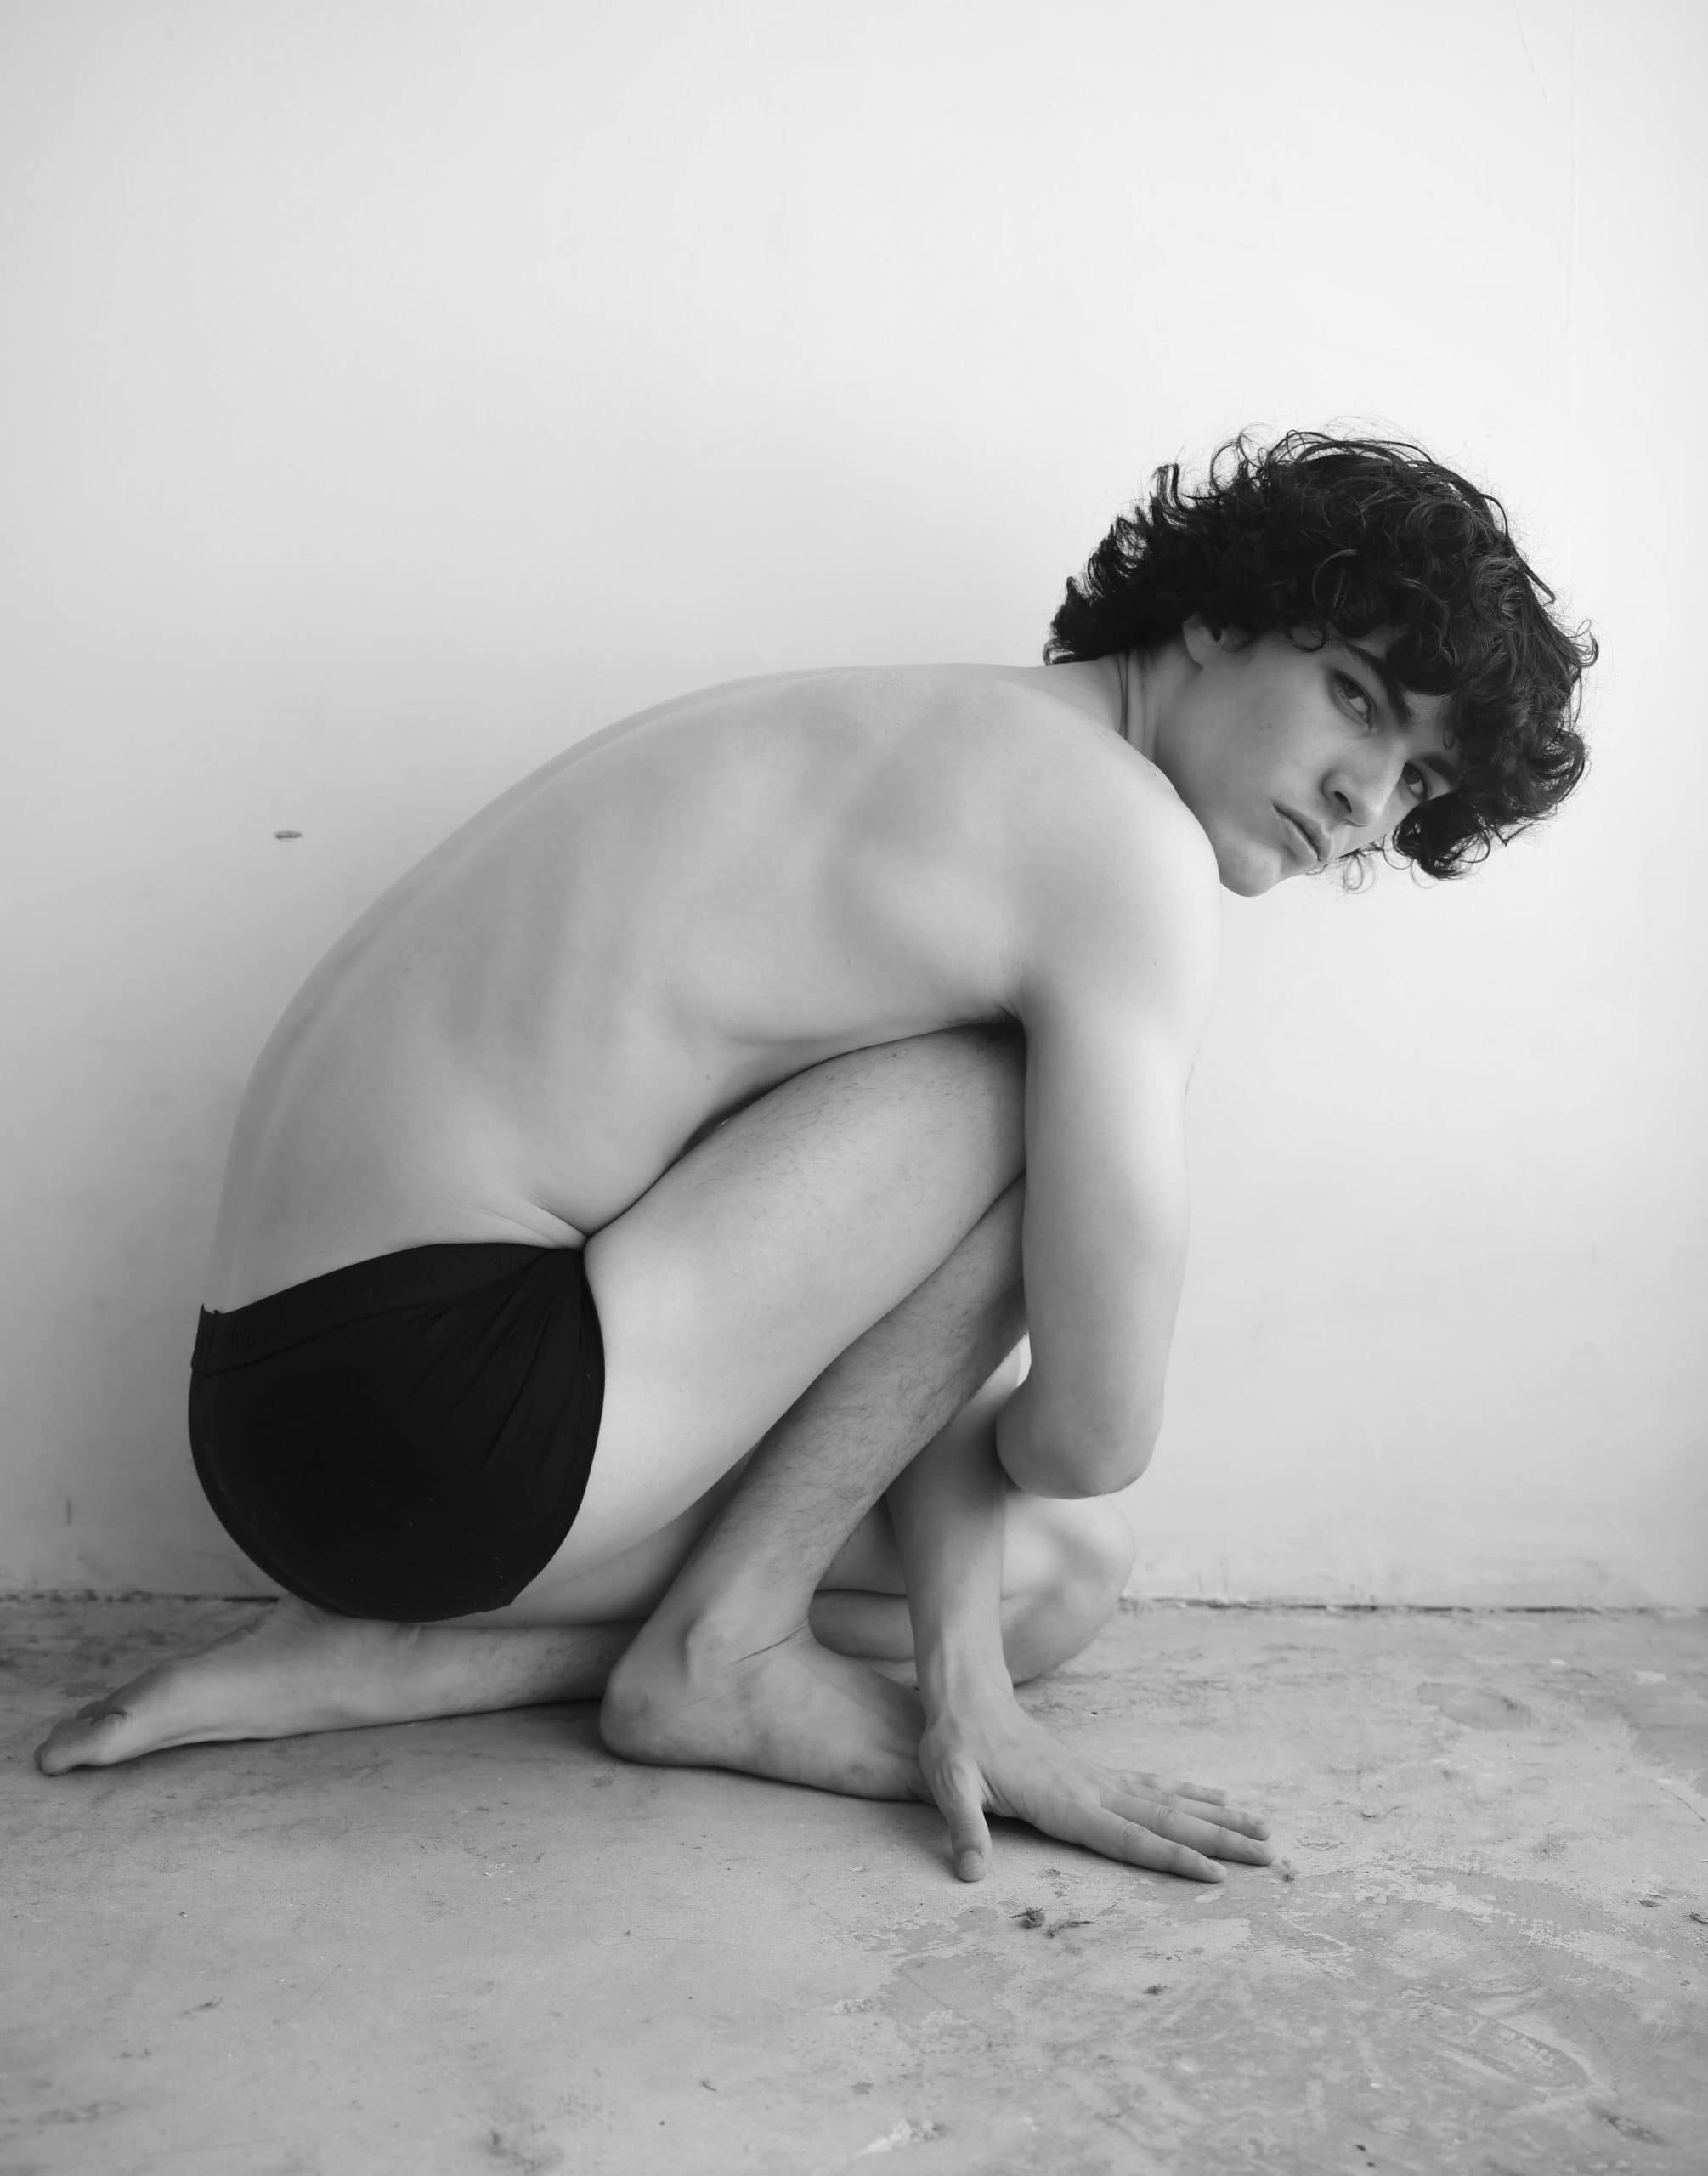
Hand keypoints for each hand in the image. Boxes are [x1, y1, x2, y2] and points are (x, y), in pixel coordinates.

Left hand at [918, 1692, 1273, 1883]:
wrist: (967, 1699)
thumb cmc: (956, 1747)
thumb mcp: (950, 1784)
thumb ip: (964, 1829)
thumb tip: (969, 1873)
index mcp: (1065, 1802)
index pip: (1128, 1837)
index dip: (1172, 1858)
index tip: (1216, 1875)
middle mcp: (1093, 1790)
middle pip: (1168, 1819)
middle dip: (1220, 1841)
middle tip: (1270, 1857)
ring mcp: (1099, 1780)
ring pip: (1172, 1801)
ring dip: (1218, 1818)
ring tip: (1264, 1831)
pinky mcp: (1096, 1775)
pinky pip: (1155, 1787)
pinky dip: (1193, 1795)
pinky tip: (1216, 1799)